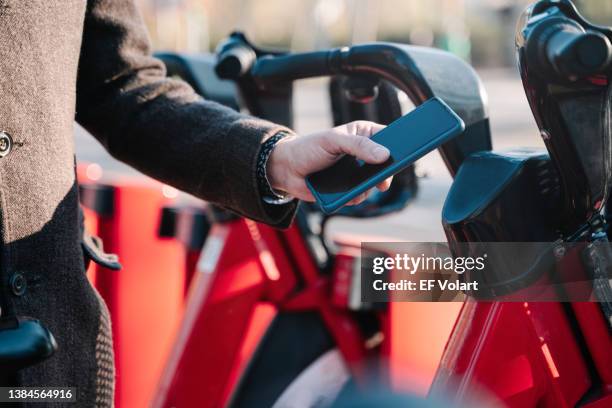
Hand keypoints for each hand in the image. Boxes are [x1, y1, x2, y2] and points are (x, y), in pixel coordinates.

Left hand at [267, 121, 391, 204]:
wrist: (287, 169)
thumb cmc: (309, 148)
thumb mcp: (333, 141)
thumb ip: (359, 146)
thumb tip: (384, 155)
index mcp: (364, 135)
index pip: (389, 138)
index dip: (400, 145)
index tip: (407, 153)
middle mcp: (364, 154)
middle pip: (387, 164)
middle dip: (385, 174)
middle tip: (383, 181)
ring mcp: (357, 173)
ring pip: (375, 184)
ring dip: (367, 188)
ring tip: (356, 188)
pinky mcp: (349, 189)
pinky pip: (360, 196)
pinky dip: (355, 197)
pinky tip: (345, 194)